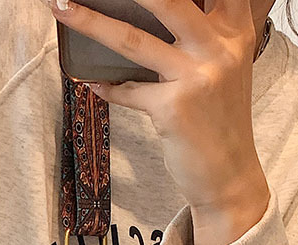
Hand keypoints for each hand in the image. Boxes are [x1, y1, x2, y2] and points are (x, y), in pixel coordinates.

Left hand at [50, 0, 270, 244]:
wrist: (228, 174)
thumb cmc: (218, 120)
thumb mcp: (223, 68)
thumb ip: (203, 36)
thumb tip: (152, 14)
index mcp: (234, 30)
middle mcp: (220, 46)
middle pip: (167, 0)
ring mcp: (197, 76)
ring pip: (133, 40)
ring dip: (91, 23)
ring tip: (62, 8)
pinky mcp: (174, 108)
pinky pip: (127, 90)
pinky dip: (107, 87)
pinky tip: (93, 82)